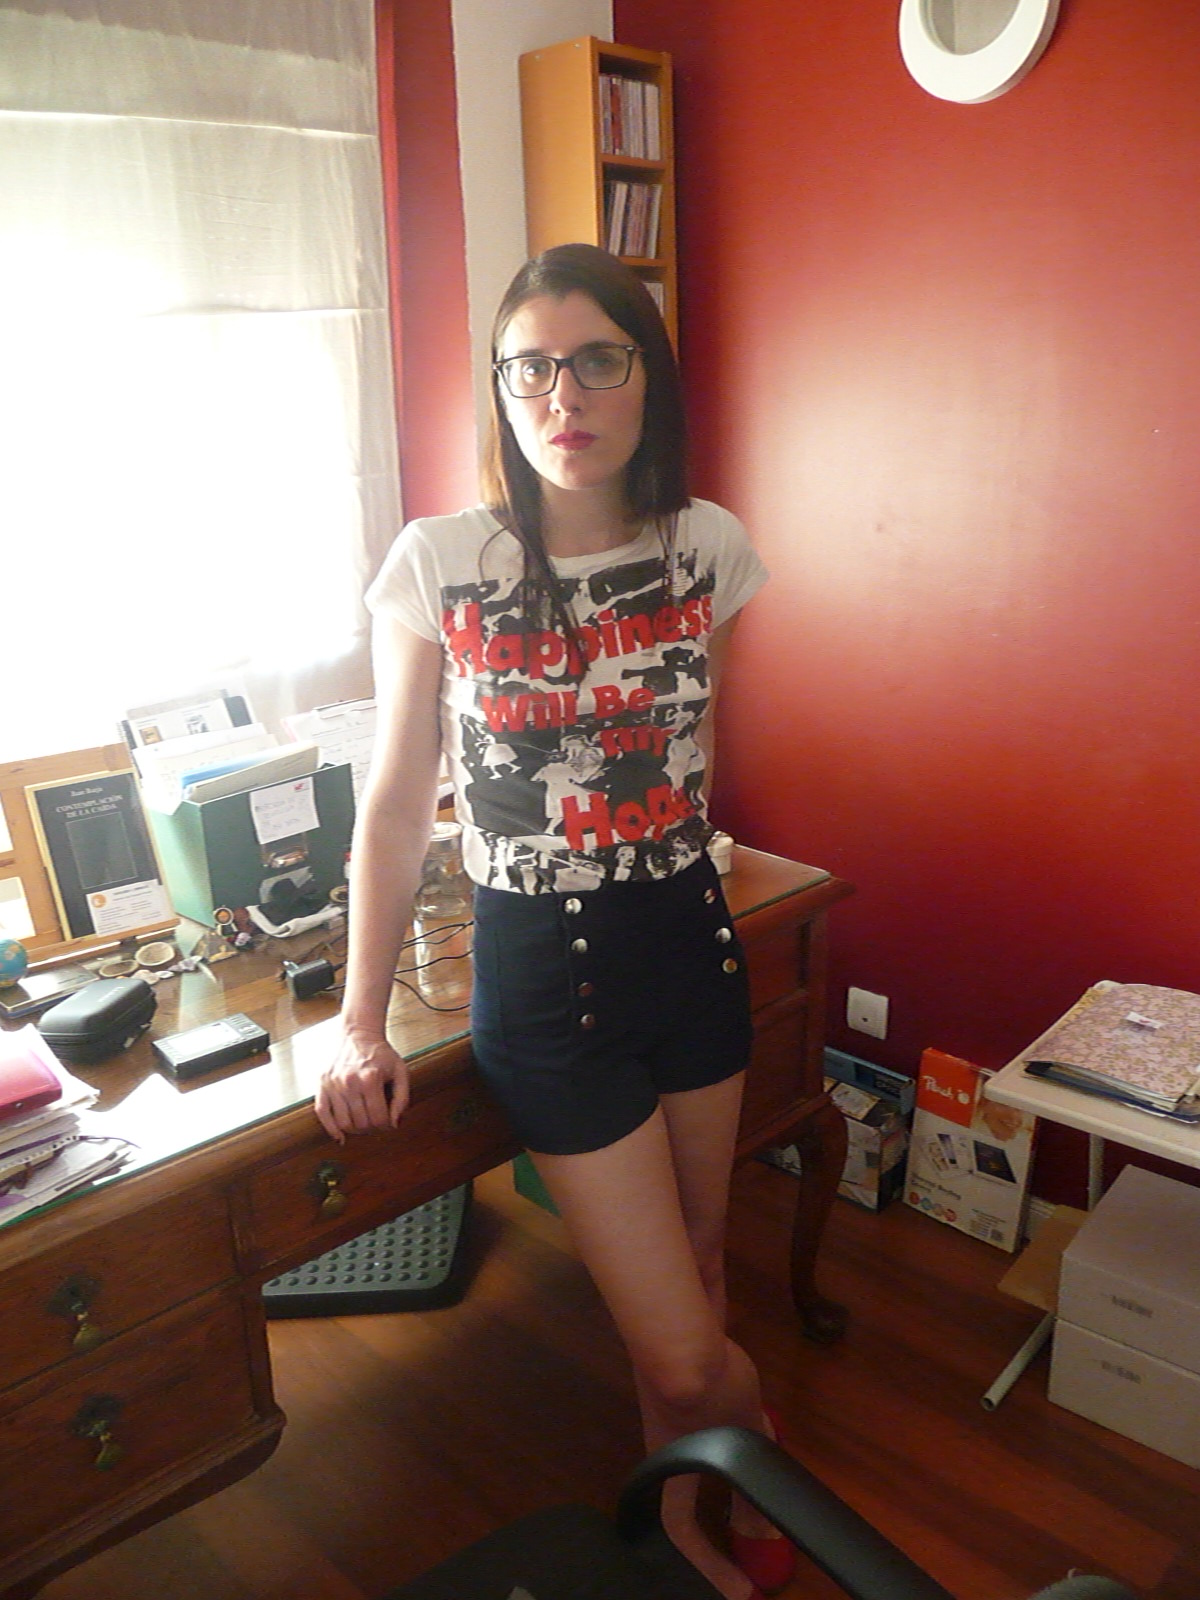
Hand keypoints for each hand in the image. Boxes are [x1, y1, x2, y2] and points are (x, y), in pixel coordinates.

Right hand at [315, 1026, 409, 1142]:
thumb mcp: (400, 1072)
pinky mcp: (322, 1084)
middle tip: (376, 1122)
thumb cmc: (381, 1054)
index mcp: (370, 1079)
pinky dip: (330, 1129)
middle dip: (371, 1128)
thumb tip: (394, 1123)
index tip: (388, 1122)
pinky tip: (339, 1136)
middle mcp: (349, 1082)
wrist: (358, 1034)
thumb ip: (402, 1099)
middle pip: (361, 1123)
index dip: (386, 1125)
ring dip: (355, 1129)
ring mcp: (333, 1084)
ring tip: (362, 1123)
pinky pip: (322, 1113)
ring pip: (343, 1123)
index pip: (378, 1119)